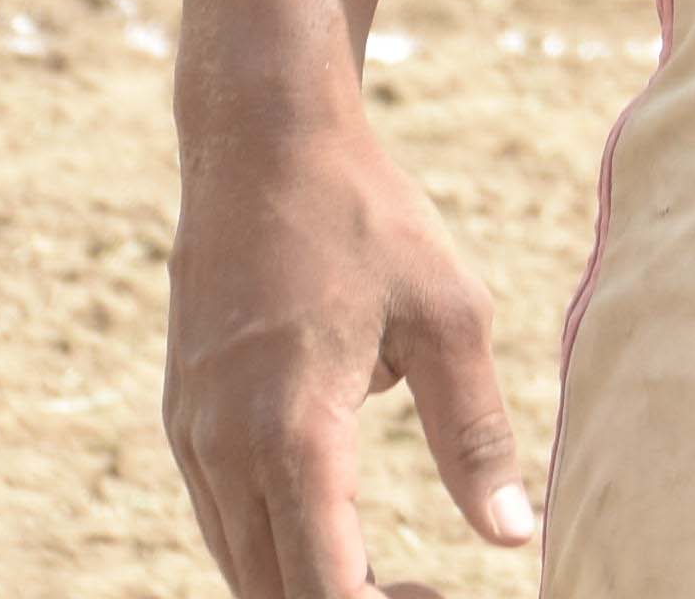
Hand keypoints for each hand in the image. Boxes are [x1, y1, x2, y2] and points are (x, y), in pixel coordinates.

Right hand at [167, 107, 536, 598]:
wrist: (261, 141)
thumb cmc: (367, 217)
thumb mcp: (449, 314)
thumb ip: (477, 435)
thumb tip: (512, 537)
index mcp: (292, 433)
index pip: (324, 590)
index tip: (440, 596)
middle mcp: (224, 450)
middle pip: (274, 596)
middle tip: (428, 593)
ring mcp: (192, 437)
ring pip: (241, 568)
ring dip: (310, 588)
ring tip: (396, 578)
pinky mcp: (182, 420)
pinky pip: (221, 522)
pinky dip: (275, 551)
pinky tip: (338, 528)